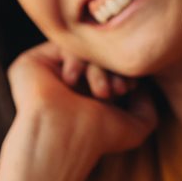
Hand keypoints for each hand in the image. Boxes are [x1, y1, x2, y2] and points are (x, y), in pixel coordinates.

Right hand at [0, 42, 158, 180]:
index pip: (111, 67)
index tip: (130, 87)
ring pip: (82, 50)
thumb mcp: (137, 126)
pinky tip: (72, 80)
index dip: (125, 70)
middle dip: (113, 68)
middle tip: (117, 90)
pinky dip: (75, 57)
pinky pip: (62, 43)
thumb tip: (143, 84)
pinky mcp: (33, 62)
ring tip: (101, 91)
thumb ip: (148, 105)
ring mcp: (50, 72)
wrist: (62, 136)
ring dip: (97, 67)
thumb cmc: (98, 138)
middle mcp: (69, 83)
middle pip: (98, 56)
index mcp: (88, 95)